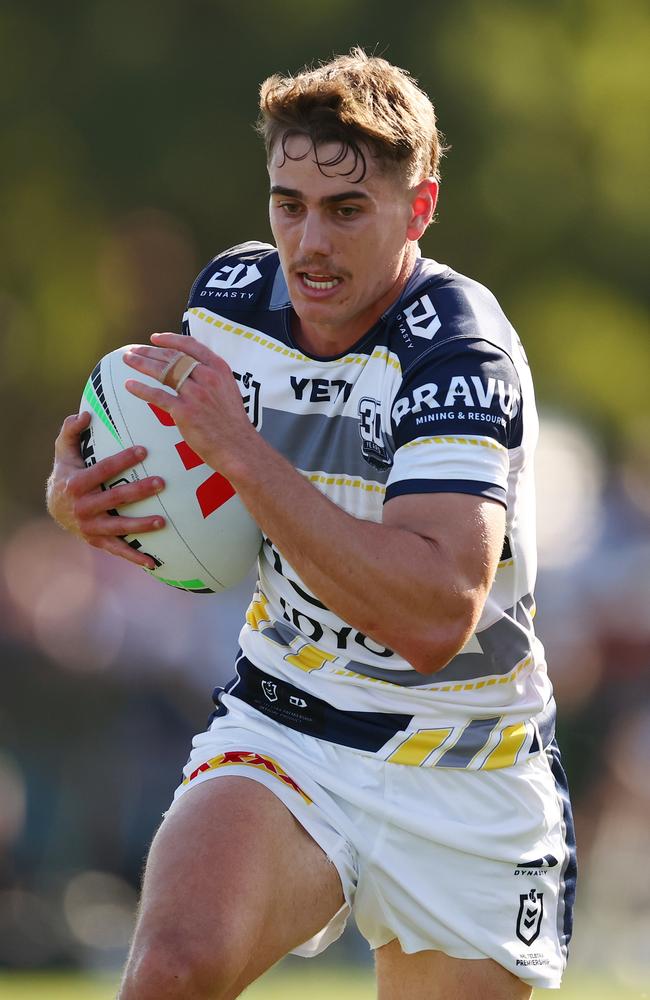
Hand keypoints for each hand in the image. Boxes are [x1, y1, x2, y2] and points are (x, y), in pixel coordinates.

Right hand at [46, 410, 165, 568]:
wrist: (56, 507)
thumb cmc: (67, 472)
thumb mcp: (64, 451)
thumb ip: (71, 431)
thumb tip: (84, 414)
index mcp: (76, 483)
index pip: (103, 469)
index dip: (123, 460)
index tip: (144, 450)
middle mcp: (83, 507)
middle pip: (114, 497)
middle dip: (138, 491)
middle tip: (162, 482)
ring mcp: (91, 526)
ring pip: (119, 526)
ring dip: (141, 525)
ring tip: (163, 521)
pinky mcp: (98, 541)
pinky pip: (119, 550)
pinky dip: (135, 557)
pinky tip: (154, 562)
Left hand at [123, 333, 256, 478]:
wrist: (238, 447)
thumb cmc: (232, 422)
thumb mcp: (227, 390)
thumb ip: (210, 377)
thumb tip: (189, 369)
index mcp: (219, 368)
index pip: (190, 345)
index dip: (170, 339)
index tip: (154, 338)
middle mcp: (207, 376)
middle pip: (172, 357)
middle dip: (149, 351)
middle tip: (133, 349)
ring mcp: (195, 393)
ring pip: (162, 371)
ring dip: (141, 363)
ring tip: (127, 359)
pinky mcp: (184, 411)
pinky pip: (157, 395)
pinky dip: (141, 389)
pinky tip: (129, 385)